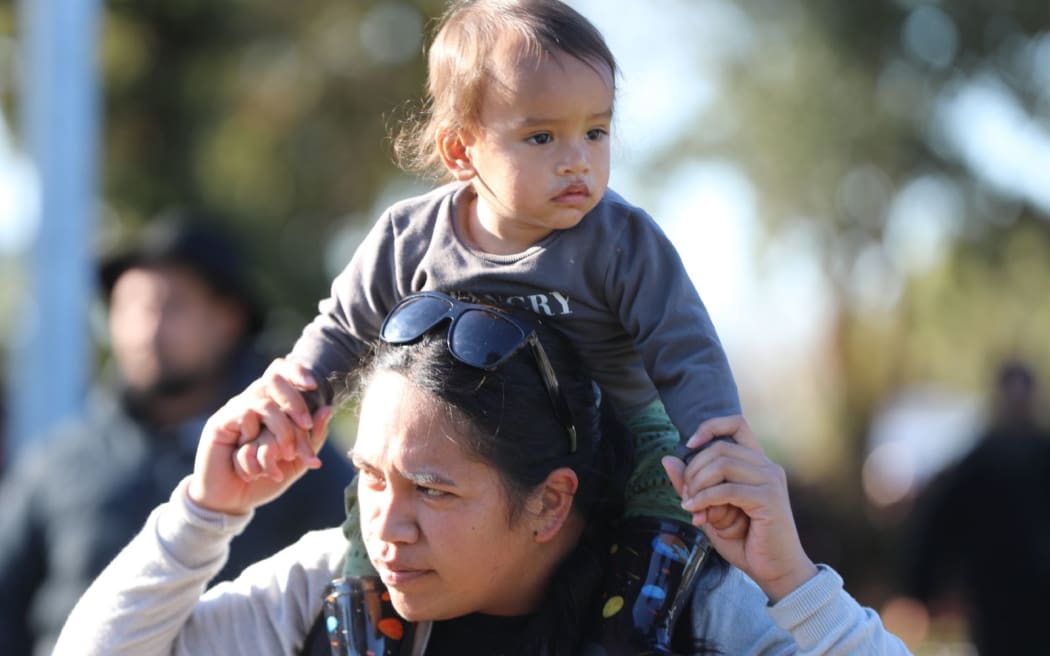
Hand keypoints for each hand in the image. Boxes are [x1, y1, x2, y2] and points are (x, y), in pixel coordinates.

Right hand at [231, 358, 322, 479]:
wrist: (231, 501)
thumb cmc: (264, 479)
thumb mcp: (297, 461)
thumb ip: (313, 437)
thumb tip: (327, 408)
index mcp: (271, 405)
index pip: (280, 370)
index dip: (297, 371)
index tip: (314, 386)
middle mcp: (251, 401)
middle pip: (274, 378)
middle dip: (296, 402)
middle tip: (306, 426)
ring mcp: (235, 410)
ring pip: (266, 403)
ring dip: (283, 430)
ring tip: (288, 455)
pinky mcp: (220, 422)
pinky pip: (246, 415)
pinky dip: (256, 438)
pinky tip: (254, 458)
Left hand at [662, 415, 816, 602]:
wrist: (776, 571)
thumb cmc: (746, 541)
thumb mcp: (710, 509)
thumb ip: (692, 485)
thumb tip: (667, 459)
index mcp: (757, 463)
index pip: (737, 424)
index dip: (710, 427)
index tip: (690, 445)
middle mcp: (767, 466)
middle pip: (720, 447)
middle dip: (694, 469)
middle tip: (685, 494)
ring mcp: (770, 480)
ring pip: (722, 465)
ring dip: (698, 485)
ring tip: (690, 505)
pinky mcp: (769, 499)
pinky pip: (727, 489)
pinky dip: (705, 499)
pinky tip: (695, 511)